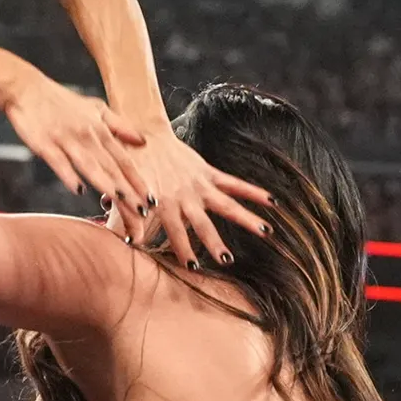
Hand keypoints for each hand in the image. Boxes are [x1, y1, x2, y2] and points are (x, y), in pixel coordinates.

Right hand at [2, 75, 149, 220]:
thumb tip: (142, 141)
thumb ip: (119, 125)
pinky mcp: (44, 144)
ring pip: (90, 165)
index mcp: (100, 130)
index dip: (139, 180)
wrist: (26, 89)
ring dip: (106, 184)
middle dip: (128, 190)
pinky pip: (59, 162)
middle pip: (111, 167)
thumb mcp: (95, 108)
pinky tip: (78, 190)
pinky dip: (69, 175)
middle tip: (143, 210)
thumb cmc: (60, 102)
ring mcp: (66, 140)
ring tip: (121, 201)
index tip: (151, 199)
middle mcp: (87, 136)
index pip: (124, 159)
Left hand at [121, 124, 275, 269]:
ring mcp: (200, 185)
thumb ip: (128, 216)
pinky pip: (234, 184)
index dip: (183, 249)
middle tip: (227, 260)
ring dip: (246, 219)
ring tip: (265, 232)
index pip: (176, 233)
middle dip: (214, 242)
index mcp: (165, 203)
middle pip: (203, 224)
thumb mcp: (129, 192)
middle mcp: (186, 196)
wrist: (145, 133)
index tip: (193, 267)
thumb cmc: (133, 166)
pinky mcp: (208, 172)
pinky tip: (271, 201)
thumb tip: (131, 240)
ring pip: (226, 205)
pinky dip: (252, 192)